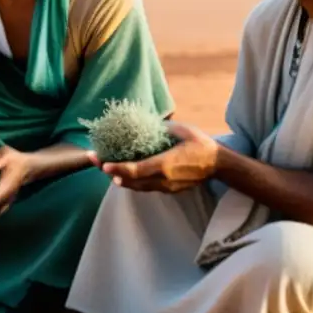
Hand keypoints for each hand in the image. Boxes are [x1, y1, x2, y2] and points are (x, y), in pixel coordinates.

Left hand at [92, 122, 219, 192]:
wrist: (217, 164)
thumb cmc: (199, 143)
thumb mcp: (181, 130)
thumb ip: (162, 127)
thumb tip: (144, 121)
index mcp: (165, 164)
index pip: (136, 170)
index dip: (117, 169)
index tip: (103, 164)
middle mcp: (163, 179)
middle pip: (130, 181)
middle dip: (110, 172)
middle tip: (94, 160)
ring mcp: (165, 187)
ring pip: (135, 187)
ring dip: (118, 178)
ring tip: (103, 165)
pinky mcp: (167, 190)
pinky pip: (144, 187)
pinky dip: (130, 181)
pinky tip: (121, 172)